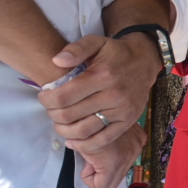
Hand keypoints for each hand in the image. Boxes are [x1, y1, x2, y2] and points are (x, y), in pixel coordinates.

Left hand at [38, 32, 158, 149]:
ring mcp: (122, 110)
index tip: (43, 97)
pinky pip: (103, 140)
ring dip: (64, 131)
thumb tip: (57, 60)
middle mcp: (113, 95)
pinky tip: (73, 141)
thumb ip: (76, 49)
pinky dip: (84, 145)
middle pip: (70, 115)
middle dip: (53, 115)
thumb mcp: (96, 42)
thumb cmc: (115, 53)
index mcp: (102, 75)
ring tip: (60, 123)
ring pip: (84, 131)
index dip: (46, 100)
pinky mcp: (128, 121)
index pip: (63, 97)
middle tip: (50, 109)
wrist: (144, 61)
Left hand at [77, 122, 147, 187]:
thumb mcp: (80, 148)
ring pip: (122, 171)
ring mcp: (137, 148)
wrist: (105, 102)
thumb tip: (88, 168)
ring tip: (103, 150)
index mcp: (113, 163)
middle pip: (114, 184)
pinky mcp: (141, 139)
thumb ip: (86, 164)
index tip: (88, 164)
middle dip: (102, 175)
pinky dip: (120, 155)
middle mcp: (130, 158)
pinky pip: (130, 157)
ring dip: (111, 165)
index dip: (91, 180)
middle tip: (94, 159)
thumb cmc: (84, 127)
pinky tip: (114, 144)